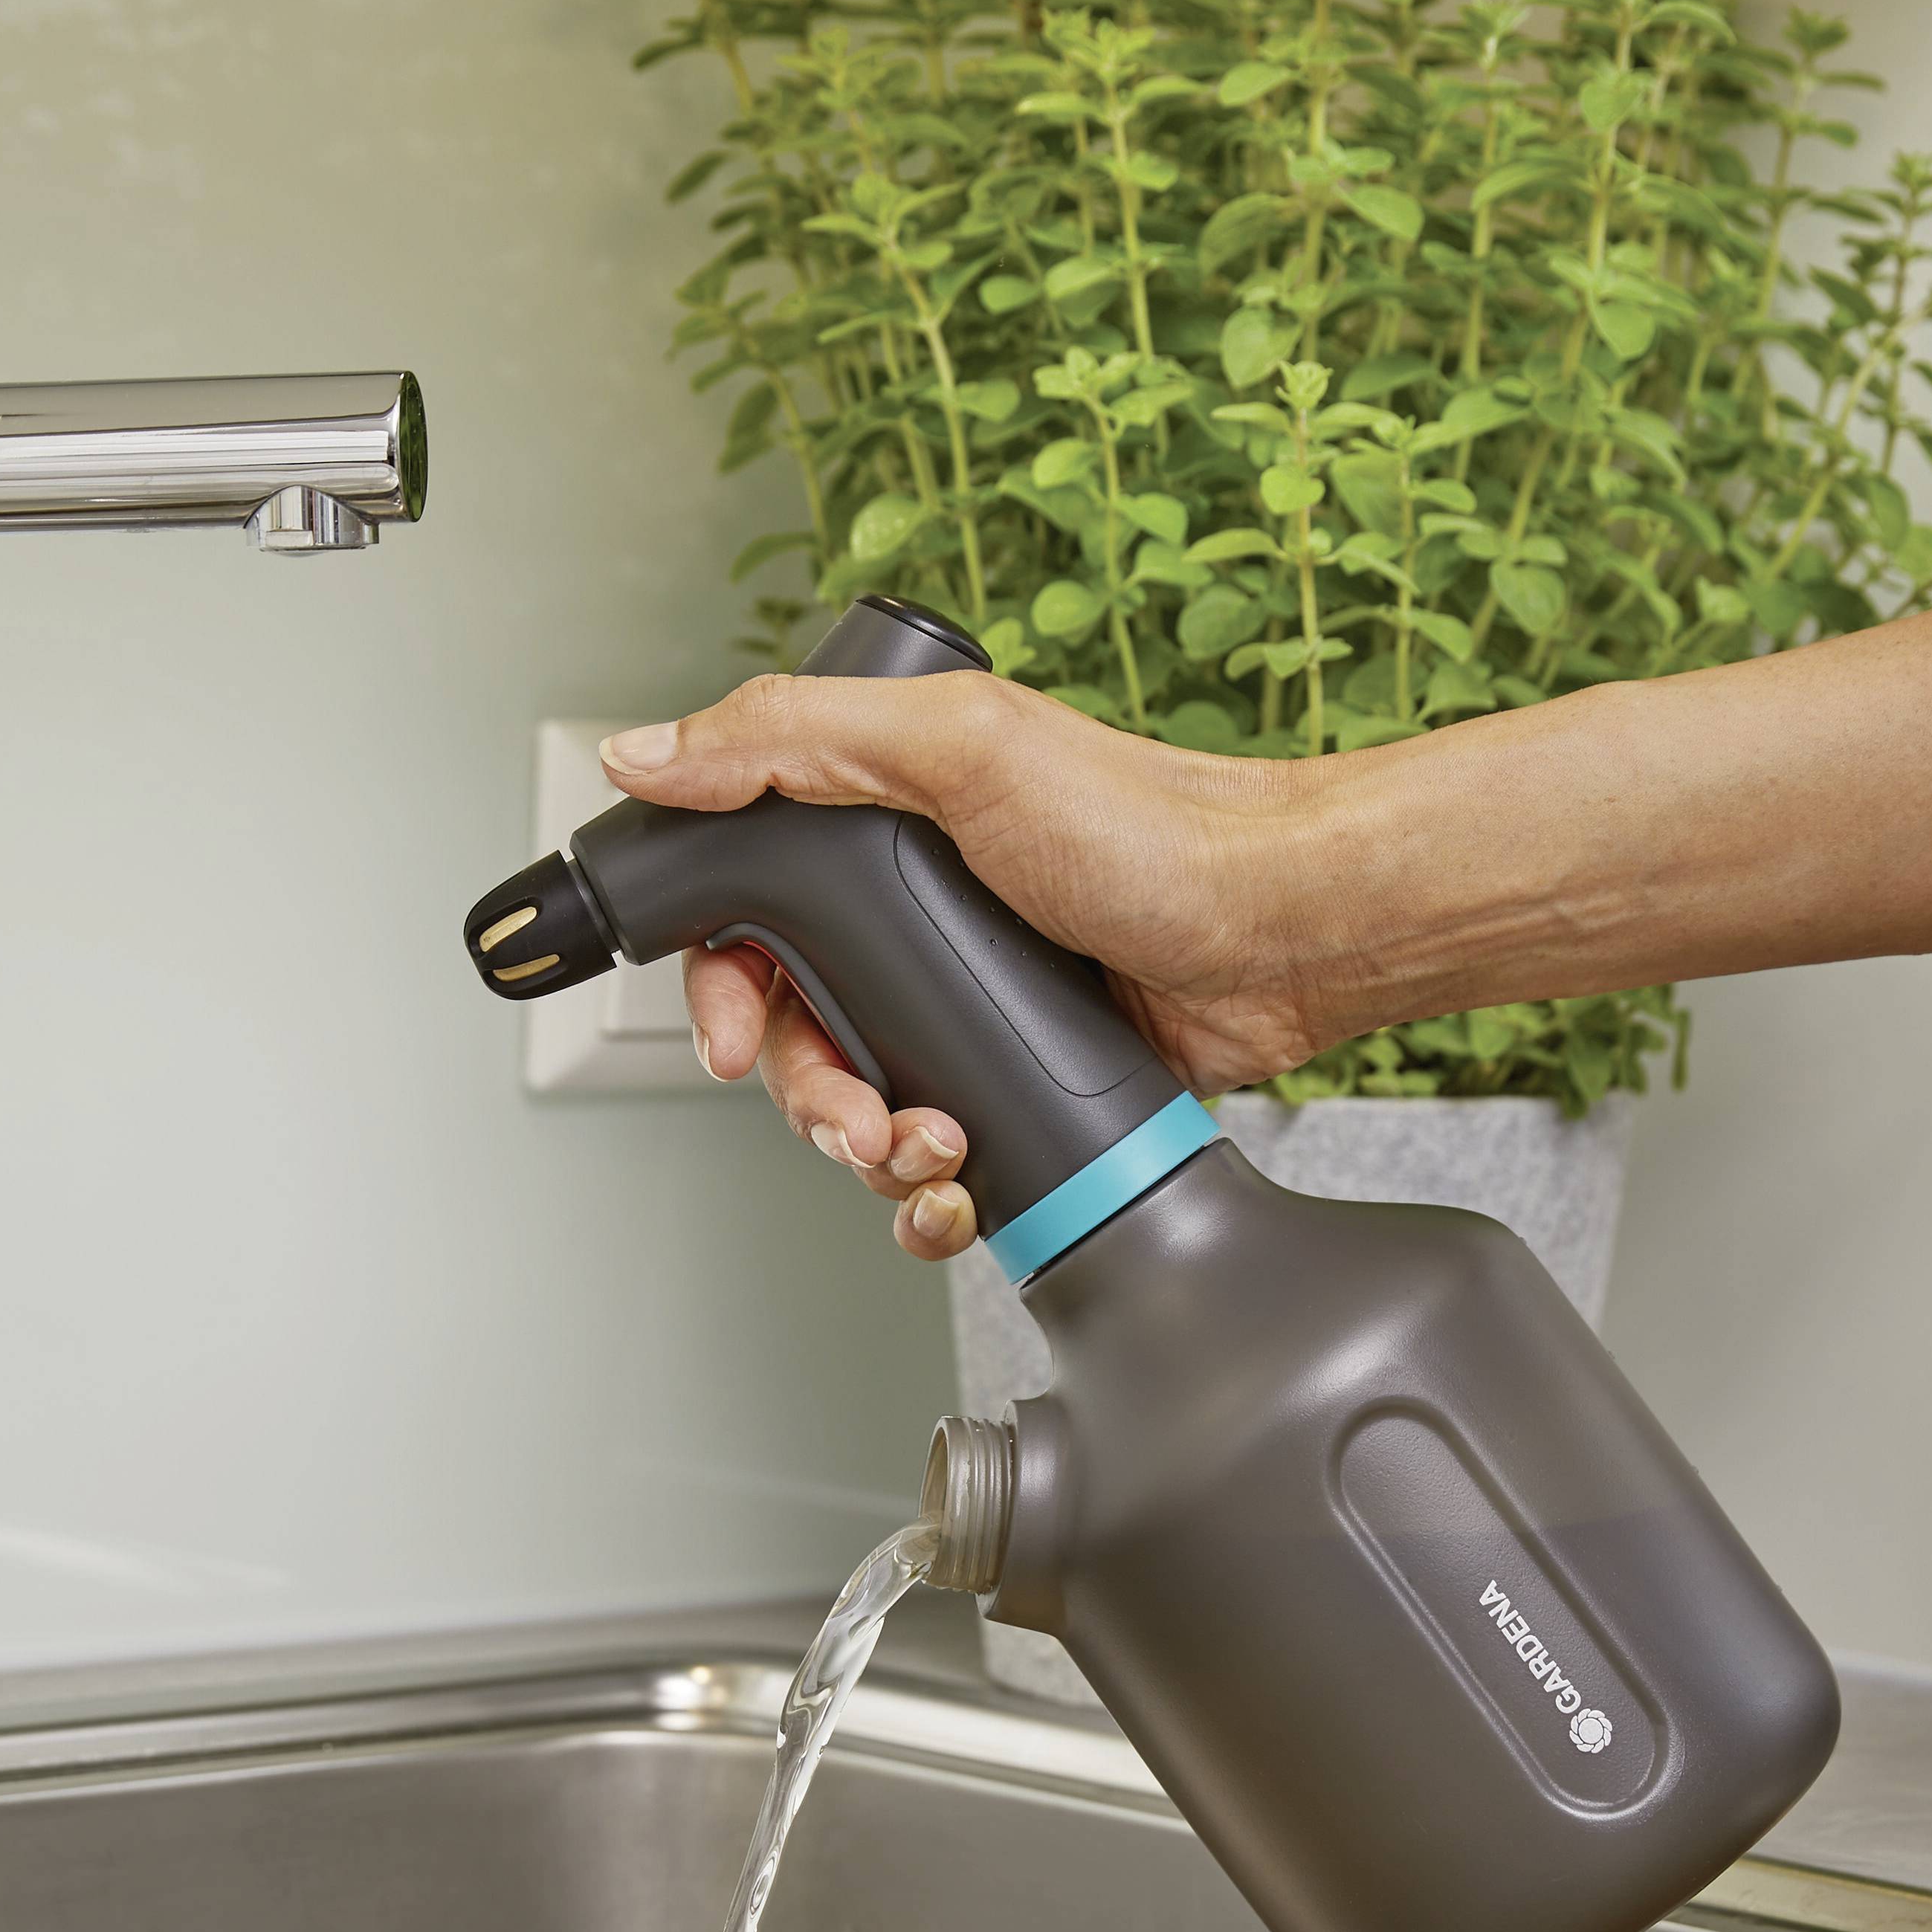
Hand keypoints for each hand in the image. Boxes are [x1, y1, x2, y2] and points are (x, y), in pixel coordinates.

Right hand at [598, 668, 1338, 1258]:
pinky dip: (928, 1193)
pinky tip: (957, 1190)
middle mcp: (913, 919)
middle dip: (809, 1097)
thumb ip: (791, 739)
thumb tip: (647, 754)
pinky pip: (933, 1160)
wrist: (1283, 933)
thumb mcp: (957, 749)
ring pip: (857, 1109)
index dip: (719, 988)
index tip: (729, 1037)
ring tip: (932, 1148)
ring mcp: (964, 1004)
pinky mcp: (1015, 1079)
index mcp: (878, 827)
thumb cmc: (1152, 824)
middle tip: (858, 1119)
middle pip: (789, 1033)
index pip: (744, 914)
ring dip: (871, 1152)